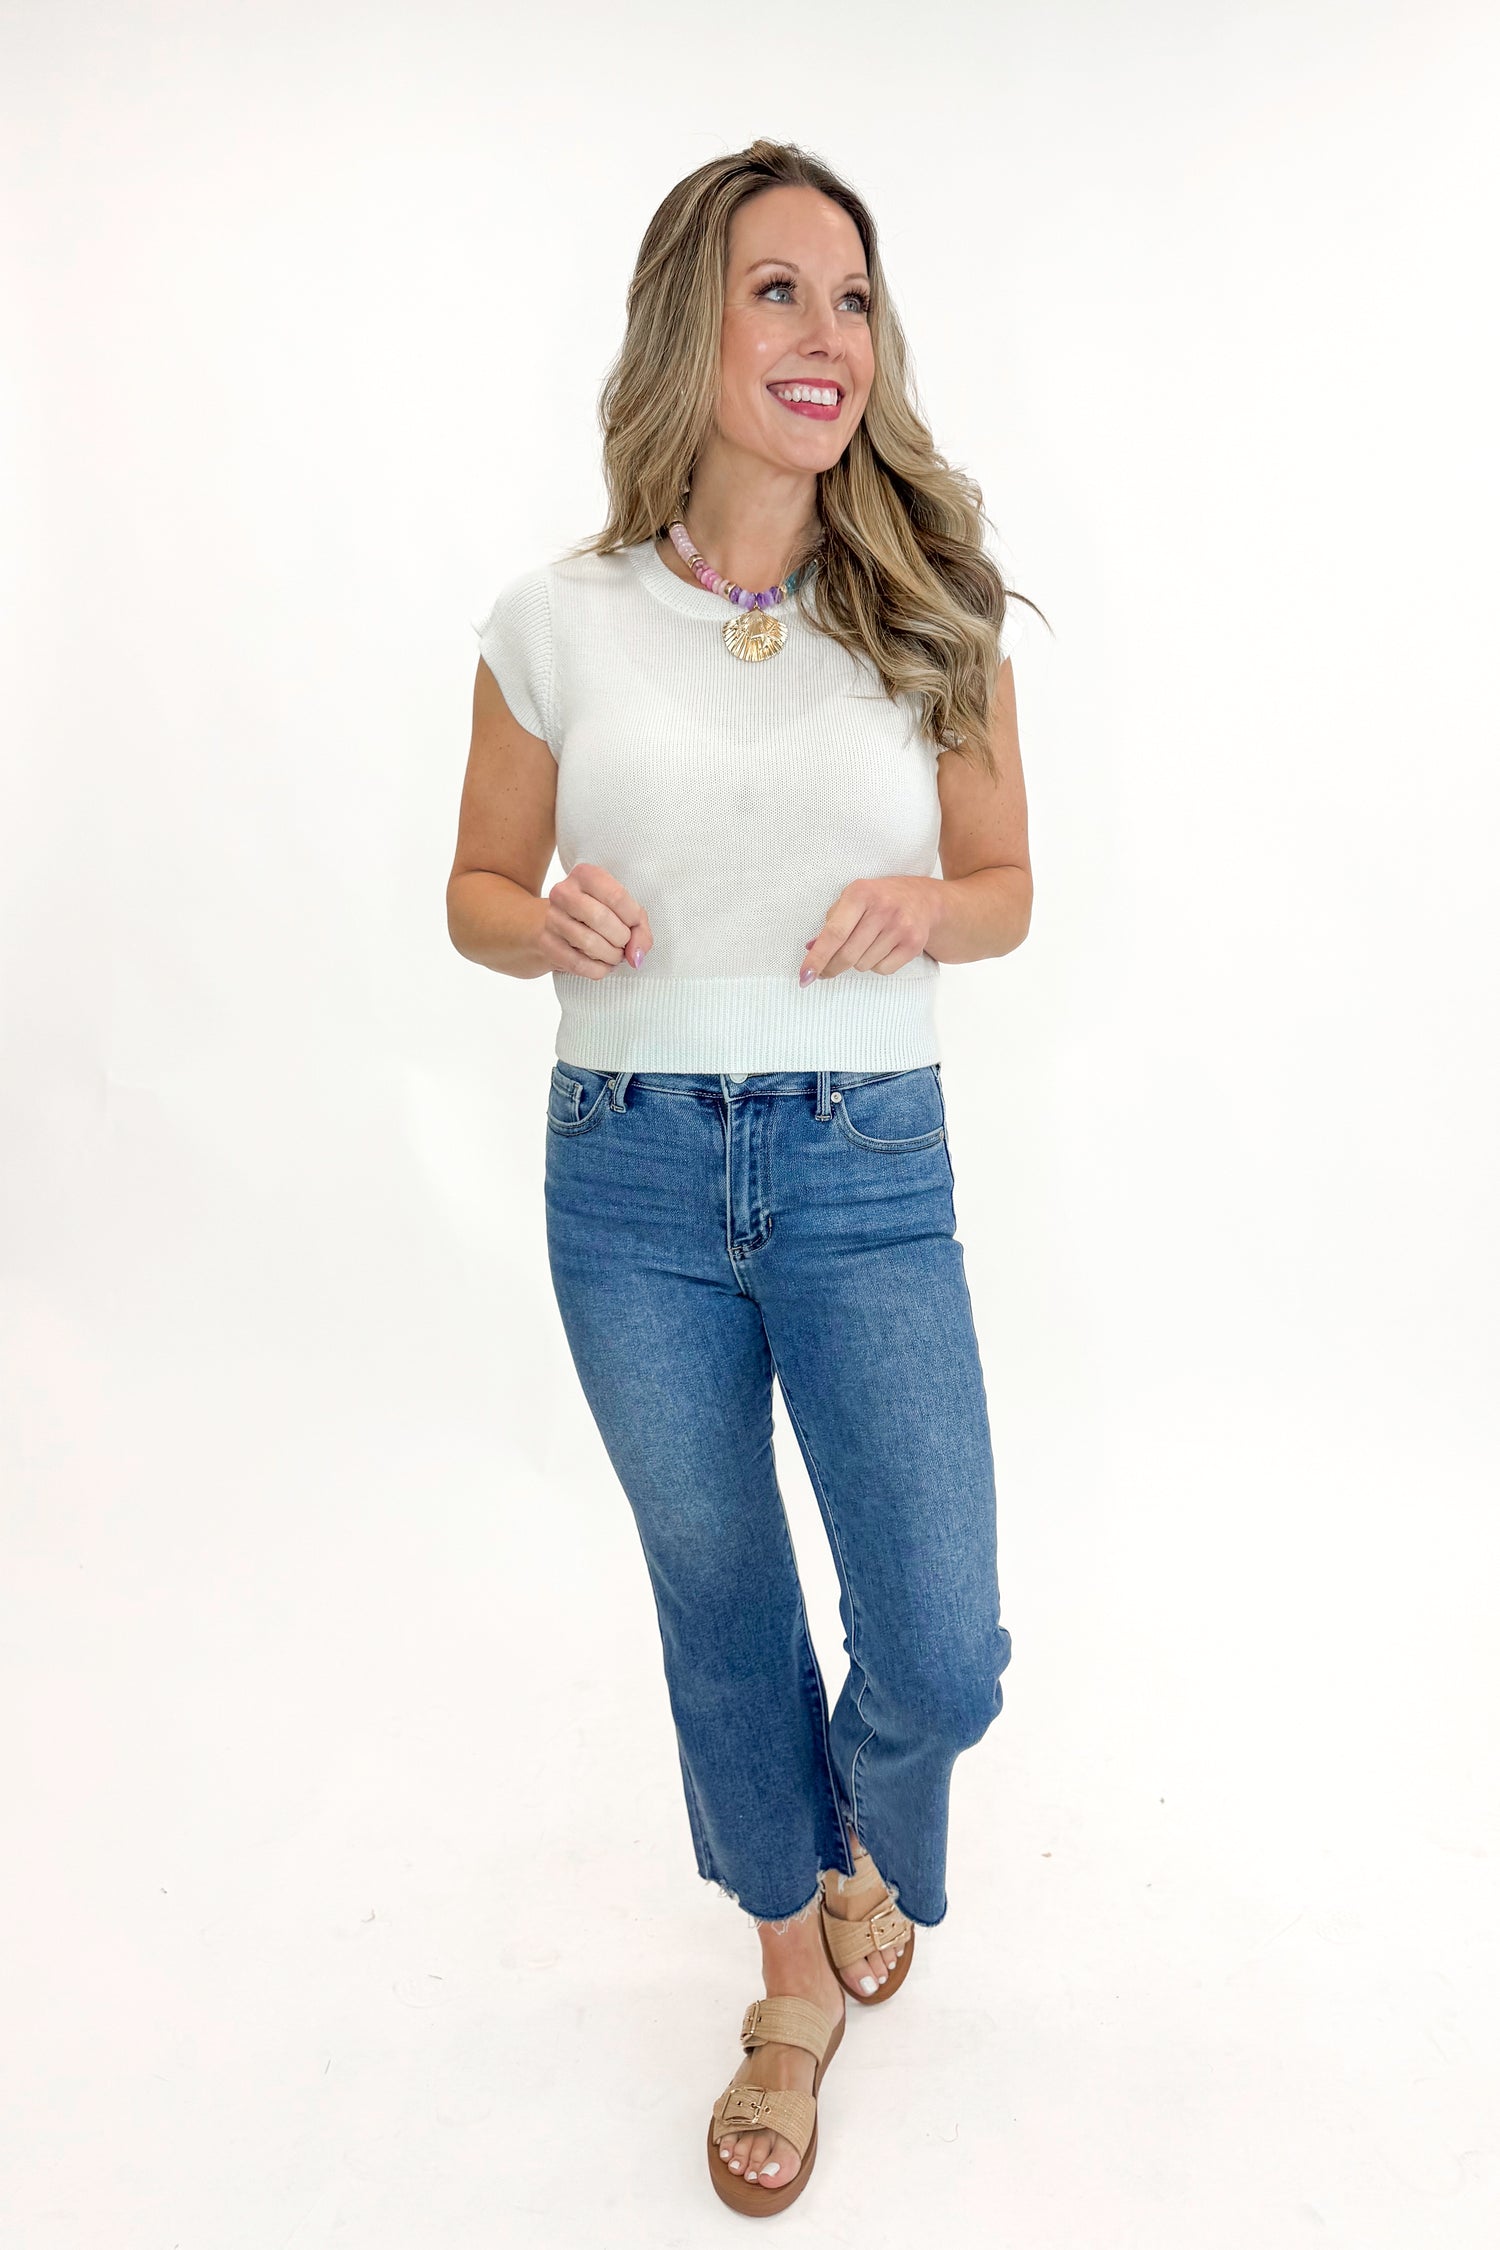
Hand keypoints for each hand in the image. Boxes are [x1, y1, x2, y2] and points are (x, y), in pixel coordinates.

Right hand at [542, 863, 653, 978]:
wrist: (550, 925)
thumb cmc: (594, 914)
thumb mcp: (621, 910)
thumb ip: (639, 927)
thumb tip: (636, 956)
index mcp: (585, 875)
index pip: (617, 896)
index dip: (633, 918)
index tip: (635, 927)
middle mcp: (564, 892)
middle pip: (602, 919)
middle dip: (622, 939)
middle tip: (624, 944)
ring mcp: (552, 918)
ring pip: (590, 943)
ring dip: (611, 956)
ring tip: (614, 955)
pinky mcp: (546, 943)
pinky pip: (578, 963)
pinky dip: (597, 969)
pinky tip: (601, 965)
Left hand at [800, 877, 936, 983]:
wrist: (924, 900)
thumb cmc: (880, 899)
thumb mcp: (854, 899)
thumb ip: (832, 921)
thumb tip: (811, 949)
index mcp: (861, 893)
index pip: (834, 933)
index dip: (817, 958)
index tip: (804, 977)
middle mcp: (883, 909)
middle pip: (848, 955)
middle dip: (832, 968)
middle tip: (825, 971)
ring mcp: (901, 927)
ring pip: (863, 965)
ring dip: (857, 962)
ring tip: (866, 944)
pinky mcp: (914, 944)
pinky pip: (883, 970)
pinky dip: (876, 965)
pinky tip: (882, 949)